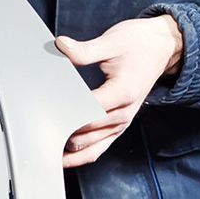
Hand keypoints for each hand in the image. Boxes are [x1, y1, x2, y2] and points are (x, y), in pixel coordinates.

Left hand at [55, 15, 184, 167]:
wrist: (162, 48)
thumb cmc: (139, 44)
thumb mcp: (112, 41)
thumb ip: (85, 50)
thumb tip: (61, 47)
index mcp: (124, 92)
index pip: (89, 111)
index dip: (66, 113)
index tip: (45, 111)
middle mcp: (125, 112)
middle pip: (88, 133)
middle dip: (63, 132)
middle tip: (36, 129)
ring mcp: (123, 122)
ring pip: (92, 148)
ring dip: (69, 151)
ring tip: (44, 148)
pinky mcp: (119, 126)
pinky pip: (99, 149)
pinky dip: (81, 156)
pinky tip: (63, 157)